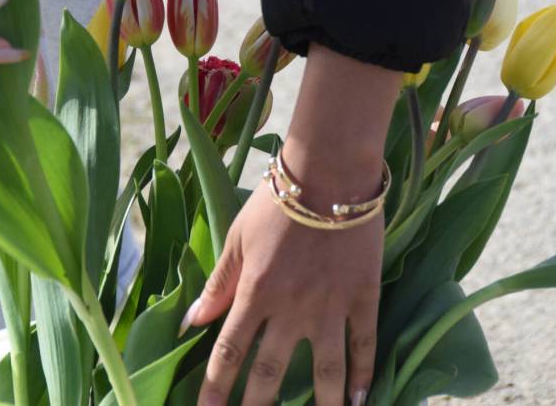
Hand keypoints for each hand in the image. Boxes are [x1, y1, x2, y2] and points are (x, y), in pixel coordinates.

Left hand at [184, 43, 400, 404]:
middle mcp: (290, 309)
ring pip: (323, 371)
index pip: (228, 354)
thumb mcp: (238, 238)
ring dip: (320, 403)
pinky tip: (360, 398)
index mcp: (254, 292)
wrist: (331, 172)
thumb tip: (192, 321)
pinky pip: (363, 344)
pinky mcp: (362, 296)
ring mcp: (330, 306)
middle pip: (270, 373)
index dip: (215, 391)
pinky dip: (363, 375)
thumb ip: (218, 284)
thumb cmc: (278, 201)